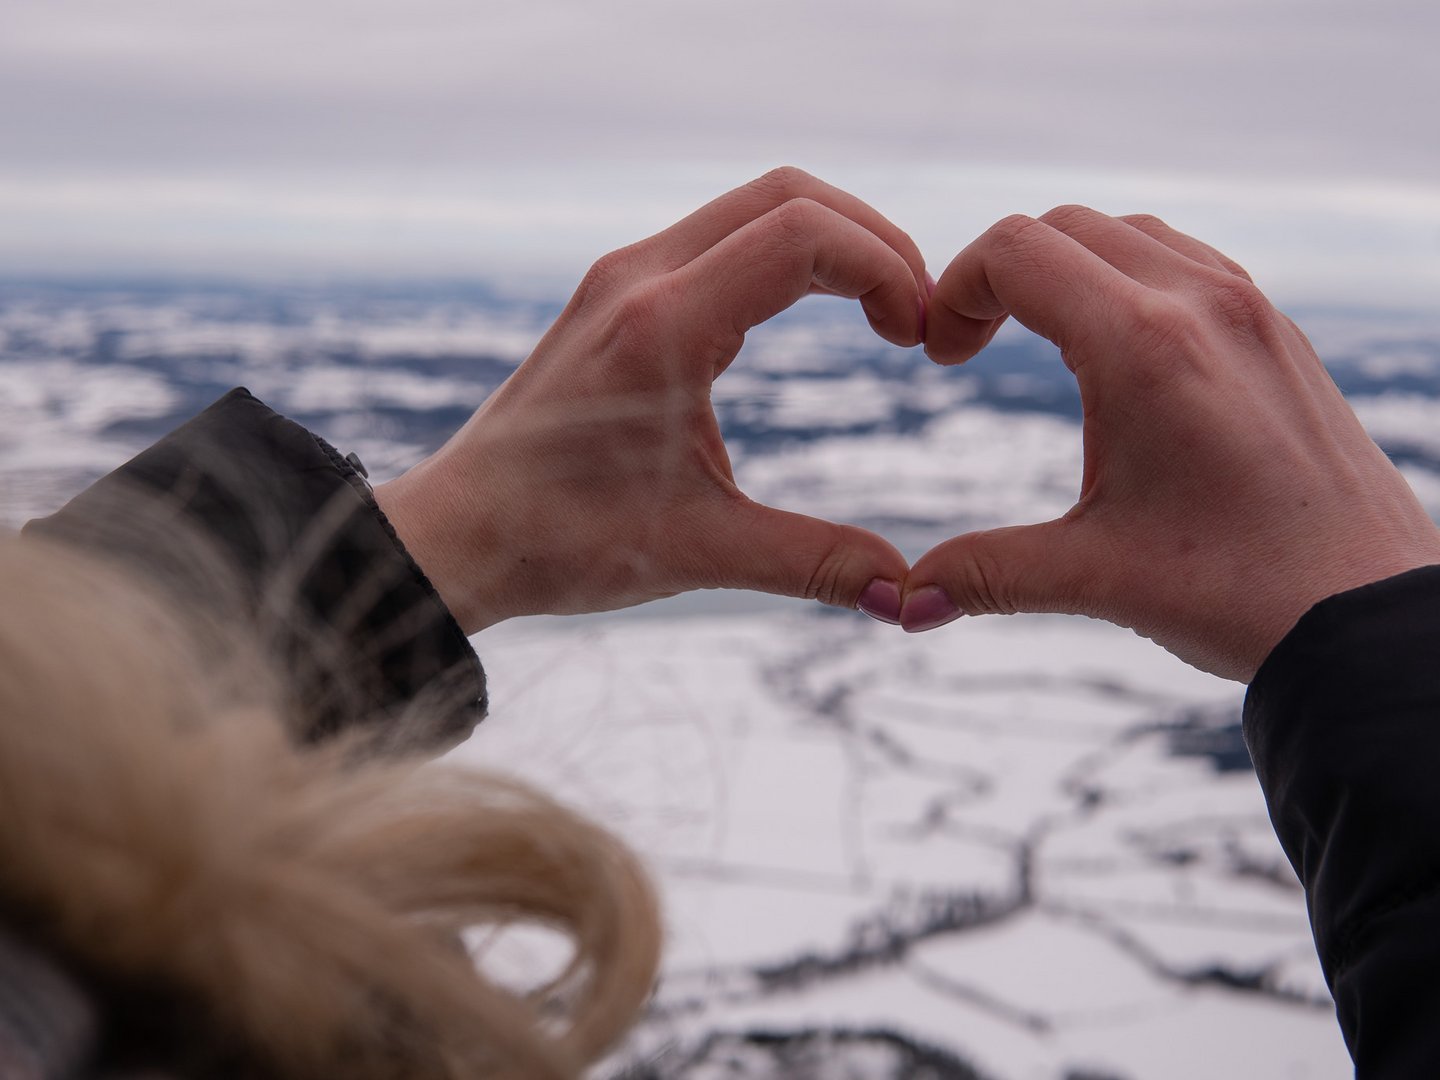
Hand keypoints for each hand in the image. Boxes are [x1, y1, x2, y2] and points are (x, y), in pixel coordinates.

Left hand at [375, 168, 924, 633]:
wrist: (456, 534)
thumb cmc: (559, 542)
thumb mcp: (698, 553)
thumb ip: (812, 563)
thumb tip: (910, 594)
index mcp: (662, 326)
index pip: (802, 236)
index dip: (885, 269)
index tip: (918, 337)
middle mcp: (638, 277)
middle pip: (788, 194)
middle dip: (872, 241)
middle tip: (915, 316)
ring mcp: (621, 276)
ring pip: (753, 205)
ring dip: (828, 242)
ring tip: (879, 313)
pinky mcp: (614, 293)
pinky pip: (718, 234)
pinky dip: (782, 253)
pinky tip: (809, 314)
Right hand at [901, 206, 1439, 679]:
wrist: (1369, 612)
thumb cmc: (1239, 590)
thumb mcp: (1094, 576)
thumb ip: (986, 573)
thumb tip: (904, 605)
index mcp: (1144, 346)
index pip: (1017, 251)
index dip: (954, 291)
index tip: (942, 359)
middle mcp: (1201, 303)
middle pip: (1064, 227)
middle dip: (999, 276)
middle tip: (972, 350)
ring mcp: (1249, 309)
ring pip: (1128, 234)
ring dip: (1066, 270)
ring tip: (1040, 346)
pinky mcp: (1277, 332)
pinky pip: (1185, 261)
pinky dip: (1127, 280)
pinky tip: (1118, 357)